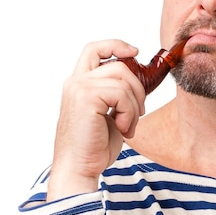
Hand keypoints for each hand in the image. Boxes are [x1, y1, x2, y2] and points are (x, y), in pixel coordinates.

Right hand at [47, 39, 145, 200]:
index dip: (116, 45)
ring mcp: (79, 88)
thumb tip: (139, 79)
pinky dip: (130, 113)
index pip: (94, 49)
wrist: (80, 169)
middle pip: (120, 65)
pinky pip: (122, 94)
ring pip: (124, 80)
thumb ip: (116, 93)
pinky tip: (123, 129)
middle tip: (138, 112)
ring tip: (128, 125)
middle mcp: (75, 82)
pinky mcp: (86, 98)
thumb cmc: (94, 146)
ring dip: (134, 105)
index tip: (135, 52)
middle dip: (138, 88)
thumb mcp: (109, 113)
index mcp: (79, 84)